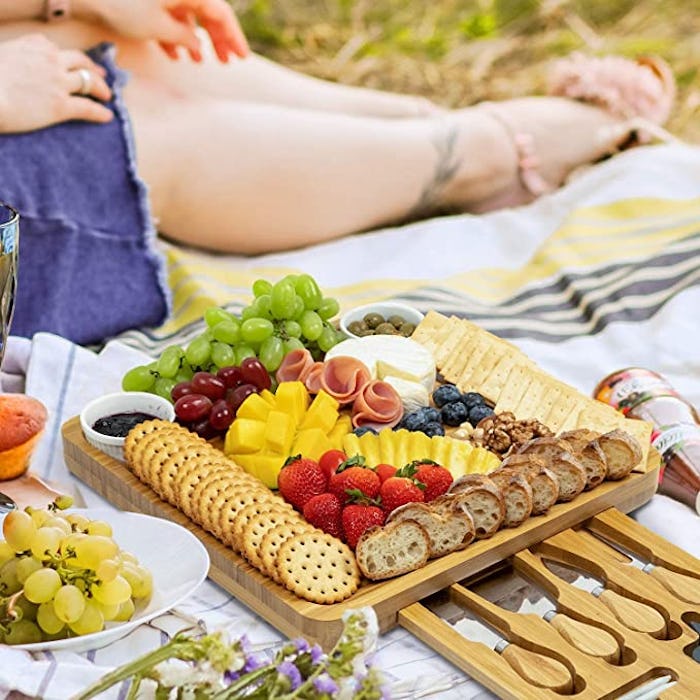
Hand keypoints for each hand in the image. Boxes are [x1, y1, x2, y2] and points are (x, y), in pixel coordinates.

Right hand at [0, 35, 111, 133]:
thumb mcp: (5, 54)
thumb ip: (20, 55)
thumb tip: (22, 63)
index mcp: (36, 45)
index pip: (59, 49)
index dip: (71, 59)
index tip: (77, 64)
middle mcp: (51, 60)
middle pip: (81, 62)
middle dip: (94, 69)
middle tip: (102, 76)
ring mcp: (58, 82)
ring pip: (89, 82)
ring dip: (101, 89)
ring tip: (107, 96)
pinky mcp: (61, 105)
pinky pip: (88, 108)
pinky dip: (100, 112)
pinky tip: (107, 116)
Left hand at [92, 0, 248, 62]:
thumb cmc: (123, 4)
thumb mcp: (159, 26)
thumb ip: (186, 36)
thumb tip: (199, 44)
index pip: (221, 13)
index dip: (234, 37)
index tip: (242, 57)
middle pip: (208, 12)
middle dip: (217, 39)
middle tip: (225, 62)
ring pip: (189, 14)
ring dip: (194, 38)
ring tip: (198, 63)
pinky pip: (170, 14)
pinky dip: (174, 33)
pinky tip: (173, 54)